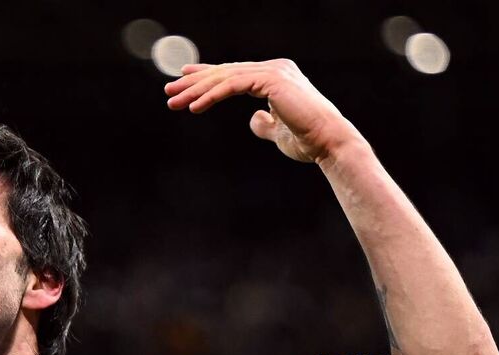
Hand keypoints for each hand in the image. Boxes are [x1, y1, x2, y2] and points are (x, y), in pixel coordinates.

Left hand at [163, 59, 363, 163]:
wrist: (328, 143)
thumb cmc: (307, 140)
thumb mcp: (278, 132)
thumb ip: (265, 124)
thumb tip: (253, 119)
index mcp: (276, 76)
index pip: (234, 73)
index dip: (207, 76)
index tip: (183, 79)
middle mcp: (275, 68)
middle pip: (225, 73)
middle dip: (195, 83)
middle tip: (170, 92)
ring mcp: (274, 71)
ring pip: (226, 77)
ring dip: (196, 90)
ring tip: (174, 102)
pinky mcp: (272, 80)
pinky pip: (233, 85)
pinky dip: (212, 95)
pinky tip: (194, 107)